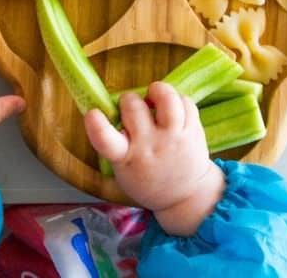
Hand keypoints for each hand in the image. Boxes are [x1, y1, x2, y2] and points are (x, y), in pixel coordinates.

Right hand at [84, 81, 224, 235]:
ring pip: (167, 99)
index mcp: (126, 158)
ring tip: (154, 97)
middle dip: (129, 99)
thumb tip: (111, 106)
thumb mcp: (122, 168)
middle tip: (132, 107)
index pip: (106, 141)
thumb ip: (114, 142)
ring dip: (157, 90)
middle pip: (134, 107)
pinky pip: (186, 101)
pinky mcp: (193, 131)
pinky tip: (172, 107)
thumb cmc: (146, 178)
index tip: (92, 113)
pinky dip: (177, 98)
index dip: (96, 124)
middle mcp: (150, 145)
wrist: (185, 195)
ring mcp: (174, 137)